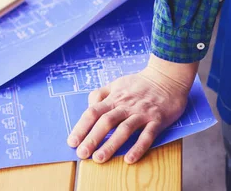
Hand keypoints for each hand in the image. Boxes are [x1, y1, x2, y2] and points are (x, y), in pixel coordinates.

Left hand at [66, 55, 197, 163]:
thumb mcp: (116, 84)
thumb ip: (101, 94)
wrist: (166, 77)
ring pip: (124, 130)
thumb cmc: (139, 83)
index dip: (81, 127)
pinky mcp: (157, 120)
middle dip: (92, 138)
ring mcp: (141, 113)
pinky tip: (130, 159)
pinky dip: (138, 147)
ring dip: (111, 145)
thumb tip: (89, 106)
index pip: (93, 112)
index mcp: (113, 97)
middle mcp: (125, 105)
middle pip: (105, 121)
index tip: (72, 141)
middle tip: (81, 153)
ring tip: (99, 159)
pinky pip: (147, 135)